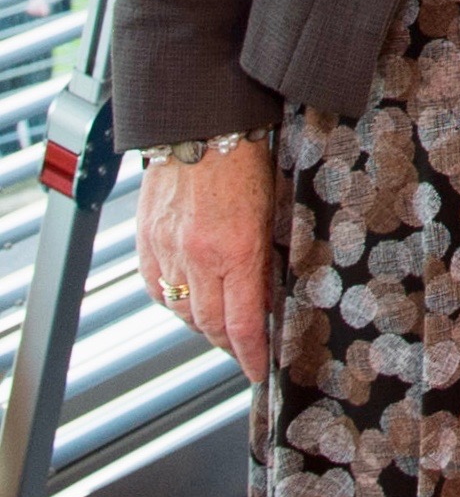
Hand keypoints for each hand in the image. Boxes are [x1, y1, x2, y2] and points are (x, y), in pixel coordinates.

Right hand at [133, 141, 275, 381]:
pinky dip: (174, 301)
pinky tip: (190, 300)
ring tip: (222, 327)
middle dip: (230, 345)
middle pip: (209, 325)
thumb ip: (270, 253)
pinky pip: (157, 288)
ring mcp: (166, 251)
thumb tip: (274, 291)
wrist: (202, 123)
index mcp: (235, 251)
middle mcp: (196, 258)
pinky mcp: (146, 241)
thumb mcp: (276, 208)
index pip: (242, 324)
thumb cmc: (249, 157)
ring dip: (203, 324)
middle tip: (245, 353)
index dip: (251, 355)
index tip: (258, 373)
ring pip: (181, 310)